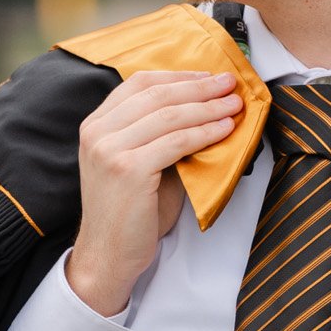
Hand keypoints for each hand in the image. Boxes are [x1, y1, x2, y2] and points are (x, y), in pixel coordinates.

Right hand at [67, 67, 240, 314]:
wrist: (108, 255)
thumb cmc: (130, 213)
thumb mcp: (139, 163)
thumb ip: (159, 135)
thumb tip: (205, 109)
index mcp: (96, 124)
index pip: (139, 84)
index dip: (178, 76)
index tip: (208, 76)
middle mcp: (98, 132)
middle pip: (157, 94)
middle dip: (199, 87)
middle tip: (230, 83)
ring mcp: (110, 149)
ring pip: (170, 115)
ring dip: (208, 107)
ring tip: (235, 105)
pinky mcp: (128, 169)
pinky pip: (176, 142)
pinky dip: (204, 133)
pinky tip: (224, 129)